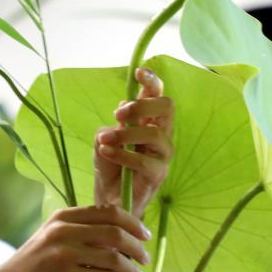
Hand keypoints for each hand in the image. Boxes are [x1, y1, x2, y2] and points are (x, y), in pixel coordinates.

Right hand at [0, 203, 151, 271]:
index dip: (133, 222)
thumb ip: (79, 231)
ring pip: (113, 256)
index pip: (109, 212)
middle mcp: (64, 231)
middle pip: (115, 232)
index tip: (144, 234)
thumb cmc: (32, 264)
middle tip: (146, 257)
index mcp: (63, 217)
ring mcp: (64, 254)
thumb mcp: (51, 237)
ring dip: (132, 268)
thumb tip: (118, 233)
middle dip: (137, 246)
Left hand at [94, 67, 173, 216]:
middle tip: (119, 114)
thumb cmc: (109, 166)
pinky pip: (144, 160)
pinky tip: (106, 153)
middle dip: (141, 106)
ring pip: (155, 133)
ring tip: (106, 140)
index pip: (158, 94)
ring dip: (126, 133)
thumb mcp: (104, 139)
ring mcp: (162, 154)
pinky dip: (122, 154)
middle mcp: (161, 134)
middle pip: (166, 106)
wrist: (109, 198)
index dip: (151, 80)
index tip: (138, 72)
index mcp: (149, 121)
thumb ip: (113, 124)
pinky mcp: (158, 174)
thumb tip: (120, 114)